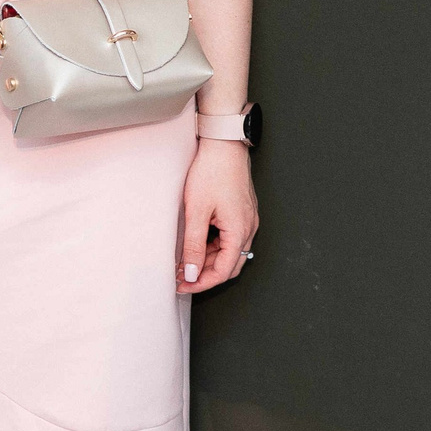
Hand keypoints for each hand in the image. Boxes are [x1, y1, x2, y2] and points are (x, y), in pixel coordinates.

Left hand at [177, 138, 256, 293]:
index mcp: (240, 230)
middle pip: (229, 265)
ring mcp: (247, 219)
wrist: (224, 144)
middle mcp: (248, 228)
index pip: (223, 271)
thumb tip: (191, 272)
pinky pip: (230, 238)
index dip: (202, 283)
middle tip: (182, 278)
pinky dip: (213, 247)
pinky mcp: (241, 212)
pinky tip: (197, 244)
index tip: (183, 285)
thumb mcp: (197, 211)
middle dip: (205, 275)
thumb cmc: (213, 171)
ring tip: (185, 261)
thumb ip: (193, 246)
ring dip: (208, 261)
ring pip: (229, 252)